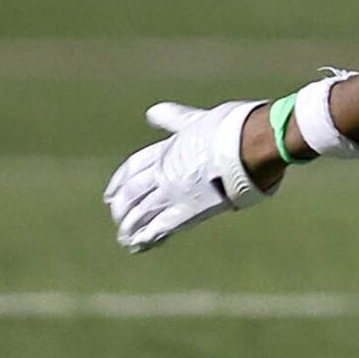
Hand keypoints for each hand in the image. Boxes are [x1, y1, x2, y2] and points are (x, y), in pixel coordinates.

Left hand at [104, 99, 270, 250]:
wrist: (247, 145)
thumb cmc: (230, 128)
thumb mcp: (196, 119)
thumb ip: (174, 118)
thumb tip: (152, 112)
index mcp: (166, 150)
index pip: (134, 166)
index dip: (120, 180)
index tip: (111, 193)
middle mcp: (164, 172)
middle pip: (133, 192)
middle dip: (122, 206)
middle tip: (117, 216)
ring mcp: (173, 192)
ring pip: (142, 211)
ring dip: (131, 225)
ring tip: (125, 236)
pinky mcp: (188, 211)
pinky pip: (161, 227)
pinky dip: (147, 237)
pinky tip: (138, 245)